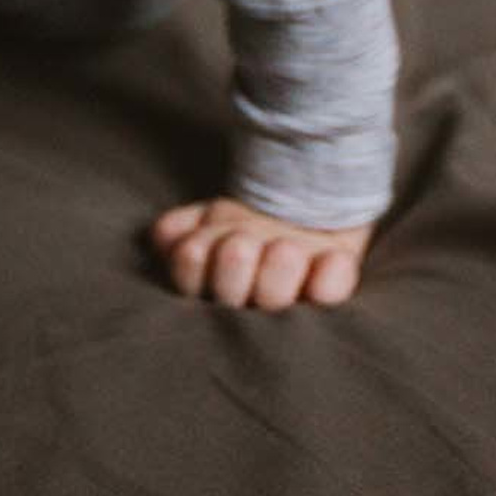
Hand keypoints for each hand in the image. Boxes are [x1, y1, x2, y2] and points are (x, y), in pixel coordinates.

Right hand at [149, 197, 371, 310]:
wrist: (307, 199)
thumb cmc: (251, 220)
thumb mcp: (212, 216)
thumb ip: (182, 226)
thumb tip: (164, 235)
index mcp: (211, 280)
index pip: (191, 277)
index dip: (191, 267)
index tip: (195, 246)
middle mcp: (249, 295)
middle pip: (233, 295)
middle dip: (233, 270)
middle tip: (240, 245)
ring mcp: (290, 292)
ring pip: (277, 295)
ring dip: (279, 273)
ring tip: (284, 248)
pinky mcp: (330, 285)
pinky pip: (332, 289)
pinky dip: (331, 276)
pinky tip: (331, 259)